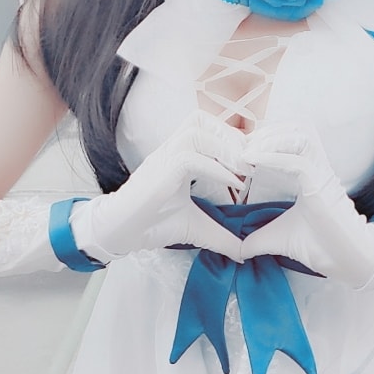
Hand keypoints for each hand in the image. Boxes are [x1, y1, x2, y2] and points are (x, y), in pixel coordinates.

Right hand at [70, 110, 248, 262]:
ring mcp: (164, 156)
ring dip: (226, 147)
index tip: (252, 161)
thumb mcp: (197, 228)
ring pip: (197, 130)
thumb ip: (222, 236)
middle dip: (232, 138)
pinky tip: (233, 184)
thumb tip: (245, 252)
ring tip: (244, 171)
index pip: (207, 129)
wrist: (121, 232)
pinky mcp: (160, 169)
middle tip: (250, 164)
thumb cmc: (152, 223)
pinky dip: (216, 168)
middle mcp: (171, 149)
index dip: (232, 139)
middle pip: (203, 121)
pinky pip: (191, 156)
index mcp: (179, 155)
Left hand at [237, 123, 373, 290]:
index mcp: (309, 172)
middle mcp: (317, 166)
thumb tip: (236, 251)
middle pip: (297, 126)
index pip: (291, 137)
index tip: (241, 151)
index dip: (266, 137)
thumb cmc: (321, 246)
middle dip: (267, 131)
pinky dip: (273, 158)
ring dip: (271, 138)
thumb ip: (256, 240)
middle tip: (242, 145)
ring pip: (301, 134)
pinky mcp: (322, 186)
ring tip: (247, 151)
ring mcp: (322, 173)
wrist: (347, 263)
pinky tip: (252, 161)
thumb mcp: (277, 239)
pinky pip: (298, 161)